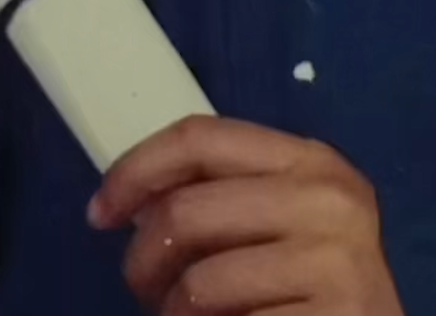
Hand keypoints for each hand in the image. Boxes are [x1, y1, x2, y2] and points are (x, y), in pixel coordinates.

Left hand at [89, 116, 404, 315]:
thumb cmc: (316, 280)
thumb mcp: (284, 217)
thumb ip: (228, 195)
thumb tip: (135, 198)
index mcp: (310, 160)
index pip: (201, 137)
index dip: (136, 168)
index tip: (100, 211)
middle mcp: (327, 199)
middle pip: (187, 211)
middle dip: (143, 259)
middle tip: (146, 288)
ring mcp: (335, 262)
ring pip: (199, 284)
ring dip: (174, 311)